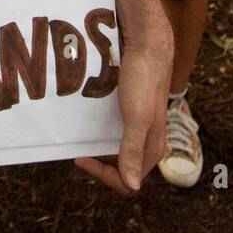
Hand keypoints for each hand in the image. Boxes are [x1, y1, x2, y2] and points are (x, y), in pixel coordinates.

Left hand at [75, 33, 171, 194]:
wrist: (148, 45)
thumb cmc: (143, 80)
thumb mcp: (136, 117)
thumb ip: (133, 150)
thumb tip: (133, 187)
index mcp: (154, 149)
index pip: (127, 182)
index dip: (103, 175)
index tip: (81, 158)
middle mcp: (149, 142)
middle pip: (123, 169)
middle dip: (100, 165)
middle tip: (78, 151)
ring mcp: (143, 127)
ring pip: (119, 151)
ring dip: (100, 150)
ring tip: (81, 140)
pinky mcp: (135, 112)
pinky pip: (117, 133)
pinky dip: (102, 134)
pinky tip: (90, 125)